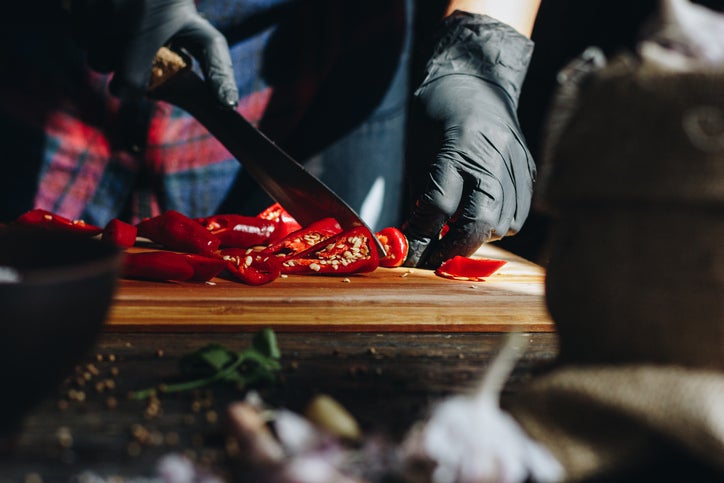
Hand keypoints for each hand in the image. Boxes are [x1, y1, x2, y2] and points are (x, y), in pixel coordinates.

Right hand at [71, 0, 237, 107]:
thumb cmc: (179, 6)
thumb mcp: (204, 36)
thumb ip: (217, 70)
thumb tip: (228, 105)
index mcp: (145, 38)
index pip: (124, 87)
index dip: (131, 86)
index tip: (142, 75)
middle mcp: (114, 22)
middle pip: (100, 65)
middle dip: (116, 62)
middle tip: (135, 46)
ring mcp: (92, 6)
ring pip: (86, 46)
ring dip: (101, 45)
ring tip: (124, 31)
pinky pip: (76, 27)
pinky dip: (89, 27)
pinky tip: (110, 18)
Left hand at [403, 11, 534, 267]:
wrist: (476, 78)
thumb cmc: (437, 116)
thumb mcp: (419, 152)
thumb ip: (423, 198)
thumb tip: (416, 242)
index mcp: (458, 146)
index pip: (440, 206)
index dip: (423, 237)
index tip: (411, 254)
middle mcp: (493, 155)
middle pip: (481, 220)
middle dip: (456, 247)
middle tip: (435, 256)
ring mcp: (517, 161)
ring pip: (504, 222)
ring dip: (479, 235)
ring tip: (458, 232)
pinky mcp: (529, 168)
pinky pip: (520, 212)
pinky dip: (499, 224)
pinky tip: (480, 217)